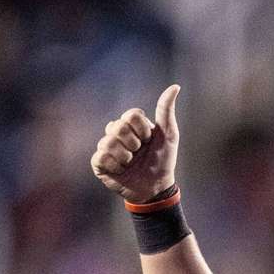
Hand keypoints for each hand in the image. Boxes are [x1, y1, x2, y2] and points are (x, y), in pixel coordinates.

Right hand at [91, 84, 179, 202]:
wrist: (157, 187)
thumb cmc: (163, 160)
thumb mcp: (169, 135)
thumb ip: (166, 111)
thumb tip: (175, 86)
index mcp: (131, 124)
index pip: (131, 114)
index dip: (142, 129)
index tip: (150, 139)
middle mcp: (116, 133)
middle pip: (118, 126)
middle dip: (134, 143)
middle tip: (139, 152)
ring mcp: (106, 148)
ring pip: (108, 142)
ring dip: (126, 156)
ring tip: (131, 163)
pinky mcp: (99, 164)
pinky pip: (101, 157)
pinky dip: (115, 166)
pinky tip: (121, 170)